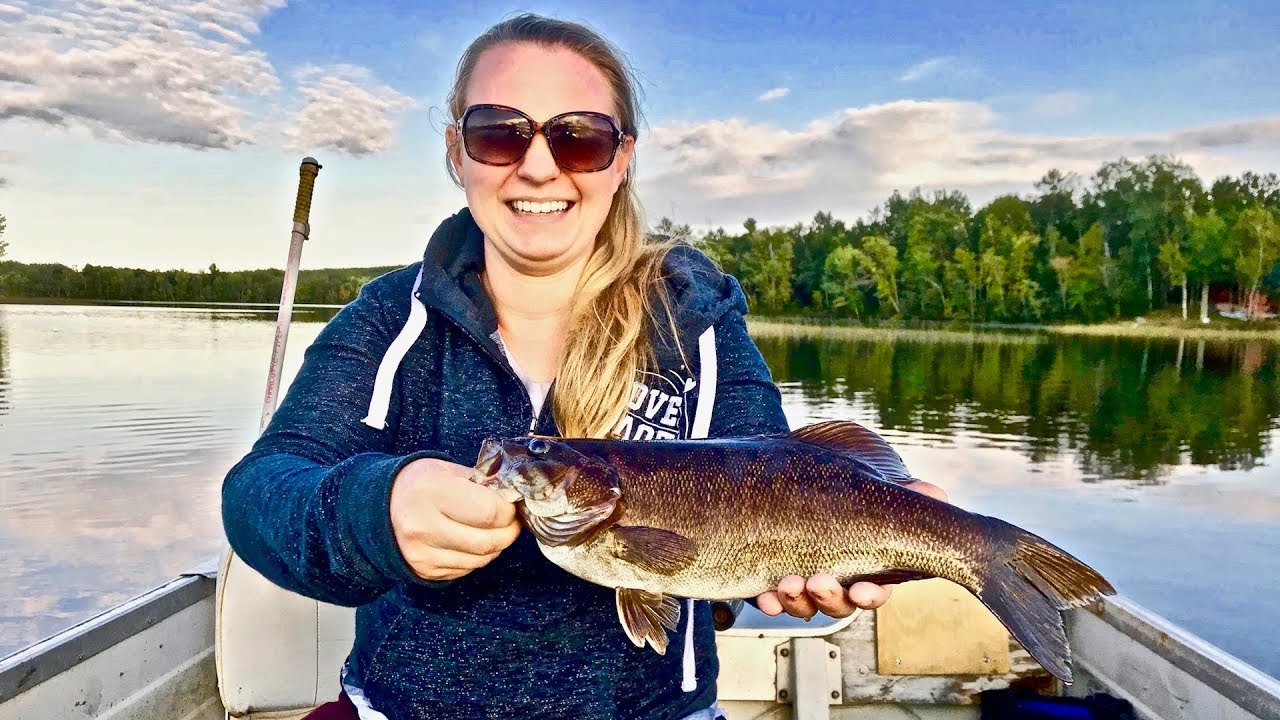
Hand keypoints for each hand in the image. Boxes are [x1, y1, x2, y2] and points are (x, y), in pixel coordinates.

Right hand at [389, 457, 520, 580]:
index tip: (509, 504)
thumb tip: (514, 499)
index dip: (508, 511)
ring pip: (480, 560)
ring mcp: (422, 553)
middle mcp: (423, 526)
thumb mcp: (447, 471)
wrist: (378, 508)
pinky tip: (472, 542)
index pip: (489, 512)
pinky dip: (477, 557)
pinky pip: (466, 570)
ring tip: (494, 530)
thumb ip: (482, 484)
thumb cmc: (420, 483)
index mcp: (431, 492)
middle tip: (511, 522)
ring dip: (496, 547)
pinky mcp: (424, 571)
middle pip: (488, 542)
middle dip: (508, 532)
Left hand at [756, 480, 948, 619]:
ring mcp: (806, 577)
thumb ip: (905, 492)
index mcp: (869, 563)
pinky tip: (763, 596)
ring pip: (804, 604)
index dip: (869, 594)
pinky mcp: (774, 571)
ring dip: (796, 601)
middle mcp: (838, 577)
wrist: (801, 460)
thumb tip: (934, 494)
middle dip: (828, 597)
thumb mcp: (876, 479)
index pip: (875, 590)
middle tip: (817, 582)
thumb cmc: (848, 473)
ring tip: (787, 584)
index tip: (860, 589)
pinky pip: (773, 597)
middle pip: (838, 603)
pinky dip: (769, 600)